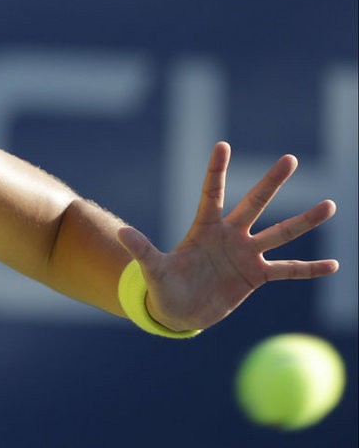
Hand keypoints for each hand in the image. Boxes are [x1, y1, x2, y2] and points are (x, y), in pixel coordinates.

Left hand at [118, 141, 337, 331]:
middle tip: (290, 159)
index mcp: (203, 228)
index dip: (216, 171)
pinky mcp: (256, 277)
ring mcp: (245, 254)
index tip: (221, 145)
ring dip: (304, 221)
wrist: (177, 311)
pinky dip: (309, 269)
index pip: (211, 193)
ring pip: (280, 233)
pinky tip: (334, 265)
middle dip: (271, 182)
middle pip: (254, 204)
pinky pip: (288, 270)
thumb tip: (121, 233)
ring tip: (330, 204)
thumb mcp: (152, 269)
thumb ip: (142, 250)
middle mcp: (229, 235)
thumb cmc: (163, 286)